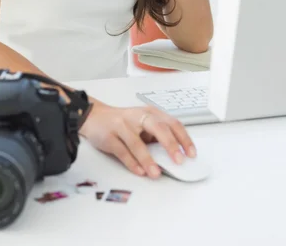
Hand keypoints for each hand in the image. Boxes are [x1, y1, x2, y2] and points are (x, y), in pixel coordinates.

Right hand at [79, 102, 196, 178]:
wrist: (94, 116)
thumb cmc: (123, 122)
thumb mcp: (142, 124)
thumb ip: (156, 136)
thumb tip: (174, 156)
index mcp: (150, 113)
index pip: (172, 123)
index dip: (184, 138)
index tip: (191, 154)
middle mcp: (137, 116)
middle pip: (157, 128)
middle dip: (170, 144)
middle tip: (179, 161)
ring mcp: (122, 125)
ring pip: (137, 142)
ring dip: (148, 159)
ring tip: (156, 173)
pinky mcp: (109, 136)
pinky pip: (122, 151)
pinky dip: (132, 162)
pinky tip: (140, 171)